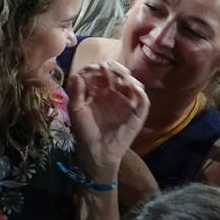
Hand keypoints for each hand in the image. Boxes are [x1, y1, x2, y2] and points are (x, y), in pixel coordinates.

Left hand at [68, 60, 149, 182]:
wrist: (96, 151)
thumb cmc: (84, 130)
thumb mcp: (76, 110)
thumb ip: (76, 93)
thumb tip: (77, 75)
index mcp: (98, 91)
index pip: (100, 73)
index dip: (97, 68)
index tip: (93, 69)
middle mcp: (114, 94)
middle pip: (118, 74)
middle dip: (114, 68)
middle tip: (108, 68)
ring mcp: (126, 103)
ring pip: (132, 84)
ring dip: (127, 77)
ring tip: (120, 77)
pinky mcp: (137, 114)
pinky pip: (143, 101)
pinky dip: (140, 93)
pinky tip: (133, 87)